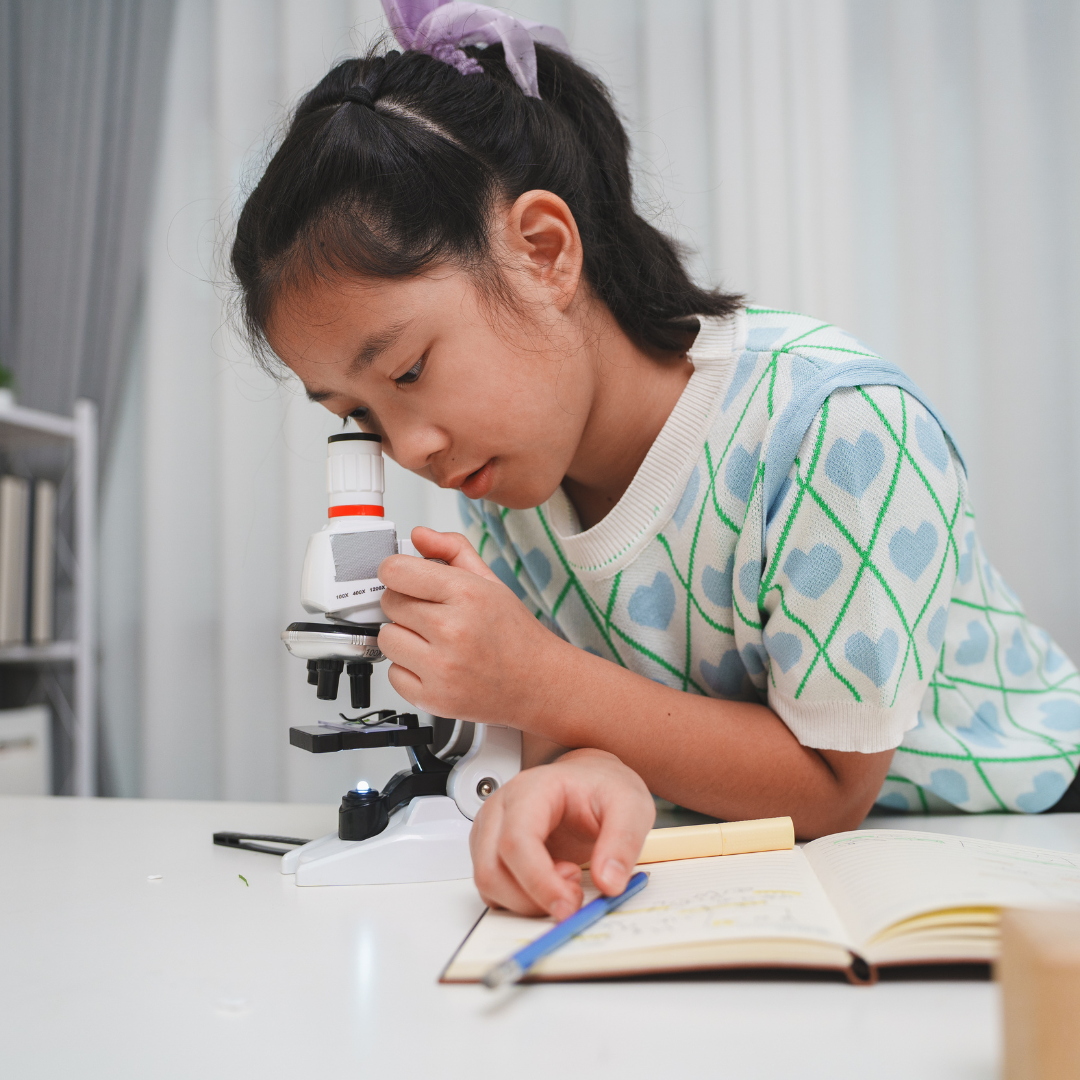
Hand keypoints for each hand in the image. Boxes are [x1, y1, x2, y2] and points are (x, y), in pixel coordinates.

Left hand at [377, 527, 563, 722]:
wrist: (539, 683)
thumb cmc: (515, 634)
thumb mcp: (490, 581)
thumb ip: (452, 550)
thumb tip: (419, 536)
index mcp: (466, 594)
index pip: (396, 572)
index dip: (395, 572)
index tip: (403, 578)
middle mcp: (452, 630)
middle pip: (389, 603)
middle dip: (404, 605)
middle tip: (431, 613)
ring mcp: (442, 667)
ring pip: (386, 639)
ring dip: (403, 638)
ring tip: (433, 641)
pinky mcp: (434, 698)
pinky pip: (393, 675)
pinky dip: (408, 670)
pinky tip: (434, 665)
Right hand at [469, 749, 654, 918]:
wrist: (592, 781)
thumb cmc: (604, 788)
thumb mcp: (631, 807)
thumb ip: (623, 843)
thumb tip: (608, 883)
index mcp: (531, 790)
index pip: (516, 841)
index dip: (539, 882)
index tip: (569, 905)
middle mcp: (501, 808)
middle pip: (492, 868)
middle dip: (533, 898)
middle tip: (574, 892)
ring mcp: (491, 829)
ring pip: (488, 883)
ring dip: (527, 901)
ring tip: (566, 881)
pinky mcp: (490, 850)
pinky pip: (492, 888)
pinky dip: (520, 900)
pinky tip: (550, 884)